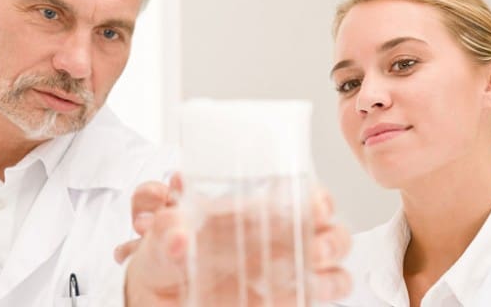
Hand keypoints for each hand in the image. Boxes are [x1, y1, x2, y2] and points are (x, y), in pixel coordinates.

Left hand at [119, 175, 351, 305]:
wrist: (158, 299)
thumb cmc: (162, 258)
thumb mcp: (156, 238)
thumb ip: (164, 230)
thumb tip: (177, 237)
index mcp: (252, 211)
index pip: (301, 194)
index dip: (318, 198)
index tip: (316, 206)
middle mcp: (275, 238)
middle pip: (329, 229)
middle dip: (332, 237)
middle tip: (315, 246)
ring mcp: (283, 271)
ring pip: (333, 264)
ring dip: (334, 267)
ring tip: (313, 268)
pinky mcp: (284, 298)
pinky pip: (316, 293)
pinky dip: (323, 291)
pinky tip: (305, 292)